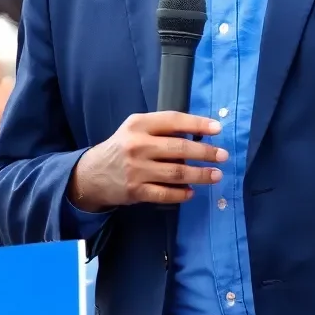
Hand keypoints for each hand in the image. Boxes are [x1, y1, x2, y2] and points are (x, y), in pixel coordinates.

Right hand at [69, 111, 226, 210]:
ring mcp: (136, 170)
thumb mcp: (136, 130)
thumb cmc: (122, 148)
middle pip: (178, 149)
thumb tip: (198, 135)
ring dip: (200, 175)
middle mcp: (137, 145)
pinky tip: (192, 192)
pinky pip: (165, 194)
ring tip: (216, 175)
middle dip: (205, 153)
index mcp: (138, 125)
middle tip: (223, 156)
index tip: (217, 129)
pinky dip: (181, 194)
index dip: (197, 124)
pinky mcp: (135, 191)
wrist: (92, 175)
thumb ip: (161, 129)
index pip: (173, 120)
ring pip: (176, 173)